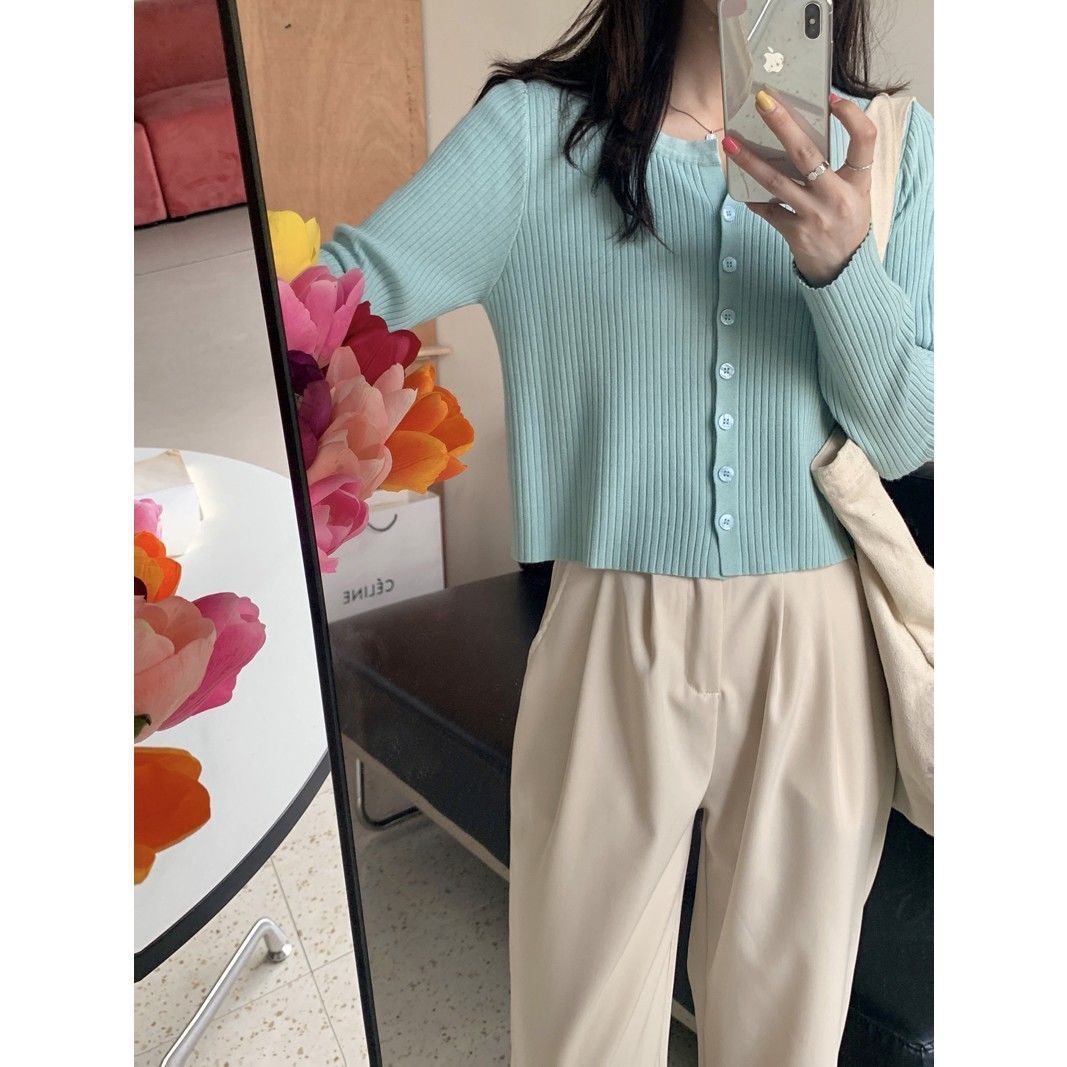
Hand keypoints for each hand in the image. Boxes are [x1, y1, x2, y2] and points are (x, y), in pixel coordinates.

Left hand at [722, 91, 876, 286]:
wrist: (844, 270)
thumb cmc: (847, 223)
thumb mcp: (856, 193)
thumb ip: (838, 167)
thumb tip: (802, 133)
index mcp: (859, 183)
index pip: (865, 140)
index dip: (852, 116)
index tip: (832, 98)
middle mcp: (837, 197)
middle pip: (808, 154)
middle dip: (783, 124)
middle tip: (763, 100)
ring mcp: (814, 216)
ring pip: (777, 181)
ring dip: (750, 160)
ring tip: (730, 143)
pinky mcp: (795, 233)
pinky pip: (768, 209)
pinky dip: (753, 197)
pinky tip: (738, 184)